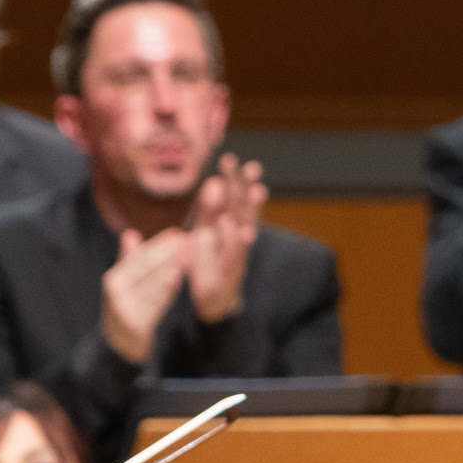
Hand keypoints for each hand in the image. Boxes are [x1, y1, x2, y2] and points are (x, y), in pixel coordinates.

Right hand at [99, 227, 190, 364]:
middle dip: (168, 253)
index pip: (139, 258)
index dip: (158, 244)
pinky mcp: (136, 325)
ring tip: (187, 255)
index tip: (175, 233)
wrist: (120, 343)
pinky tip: (178, 278)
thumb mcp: (122, 282)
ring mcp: (125, 309)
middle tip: (186, 240)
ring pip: (153, 285)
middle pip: (146, 269)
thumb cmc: (125, 306)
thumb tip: (129, 233)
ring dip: (172, 268)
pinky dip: (167, 291)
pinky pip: (156, 304)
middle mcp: (117, 293)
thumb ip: (128, 259)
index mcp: (113, 279)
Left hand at [183, 156, 266, 325]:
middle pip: (242, 209)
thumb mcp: (206, 235)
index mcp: (229, 225)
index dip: (234, 180)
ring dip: (251, 212)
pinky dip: (238, 243)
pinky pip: (235, 256)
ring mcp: (237, 255)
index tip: (231, 159)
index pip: (232, 198)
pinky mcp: (231, 274)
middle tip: (251, 167)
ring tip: (256, 191)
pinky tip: (242, 229)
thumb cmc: (211, 264)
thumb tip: (214, 182)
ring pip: (246, 230)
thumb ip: (209, 211)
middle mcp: (237, 238)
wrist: (216, 303)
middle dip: (246, 189)